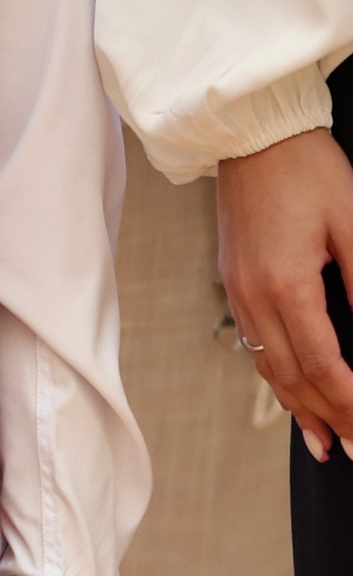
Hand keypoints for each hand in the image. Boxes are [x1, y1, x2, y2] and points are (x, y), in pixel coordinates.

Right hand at [217, 128, 352, 453]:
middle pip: (294, 379)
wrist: (251, 133)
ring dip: (299, 410)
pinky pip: (256, 347)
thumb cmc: (306, 167)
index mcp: (286, 285)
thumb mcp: (351, 220)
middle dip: (329, 419)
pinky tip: (291, 395)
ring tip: (323, 442)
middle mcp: (254, 296)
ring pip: (271, 369)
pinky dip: (277, 380)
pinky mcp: (236, 282)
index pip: (325, 366)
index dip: (352, 404)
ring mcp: (239, 291)